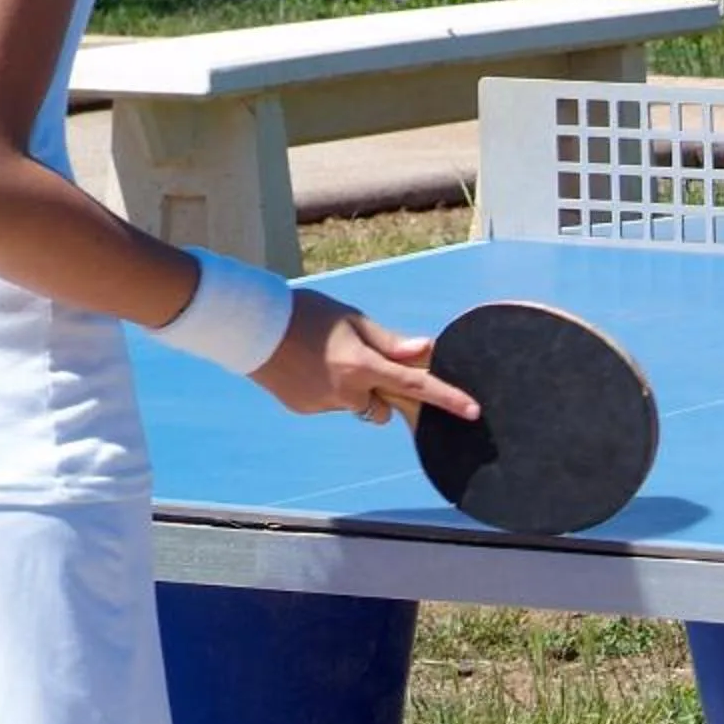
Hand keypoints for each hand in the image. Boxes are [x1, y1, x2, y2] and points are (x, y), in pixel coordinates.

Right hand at [247, 289, 482, 424]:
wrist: (250, 326)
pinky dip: (328, 390)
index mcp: (361, 366)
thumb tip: (425, 350)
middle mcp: (344, 391)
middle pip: (382, 406)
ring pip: (355, 405)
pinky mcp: (303, 409)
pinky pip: (330, 403)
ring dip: (354, 390)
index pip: (415, 385)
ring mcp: (322, 404)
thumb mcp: (352, 319)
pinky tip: (309, 367)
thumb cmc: (306, 313)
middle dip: (383, 393)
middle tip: (364, 362)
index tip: (473, 410)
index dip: (447, 397)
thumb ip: (389, 342)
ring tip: (326, 358)